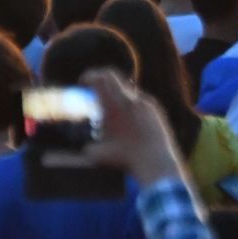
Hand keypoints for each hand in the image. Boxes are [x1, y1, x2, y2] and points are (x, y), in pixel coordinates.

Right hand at [79, 68, 184, 183]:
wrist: (155, 162)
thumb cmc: (123, 159)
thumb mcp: (95, 154)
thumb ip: (86, 143)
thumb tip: (82, 143)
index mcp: (112, 105)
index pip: (98, 78)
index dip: (88, 76)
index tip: (82, 82)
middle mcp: (129, 99)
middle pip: (111, 76)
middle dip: (100, 78)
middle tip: (93, 86)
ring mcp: (144, 102)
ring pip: (126, 90)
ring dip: (116, 96)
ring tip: (115, 117)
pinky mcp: (155, 109)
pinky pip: (139, 101)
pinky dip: (131, 106)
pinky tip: (132, 125)